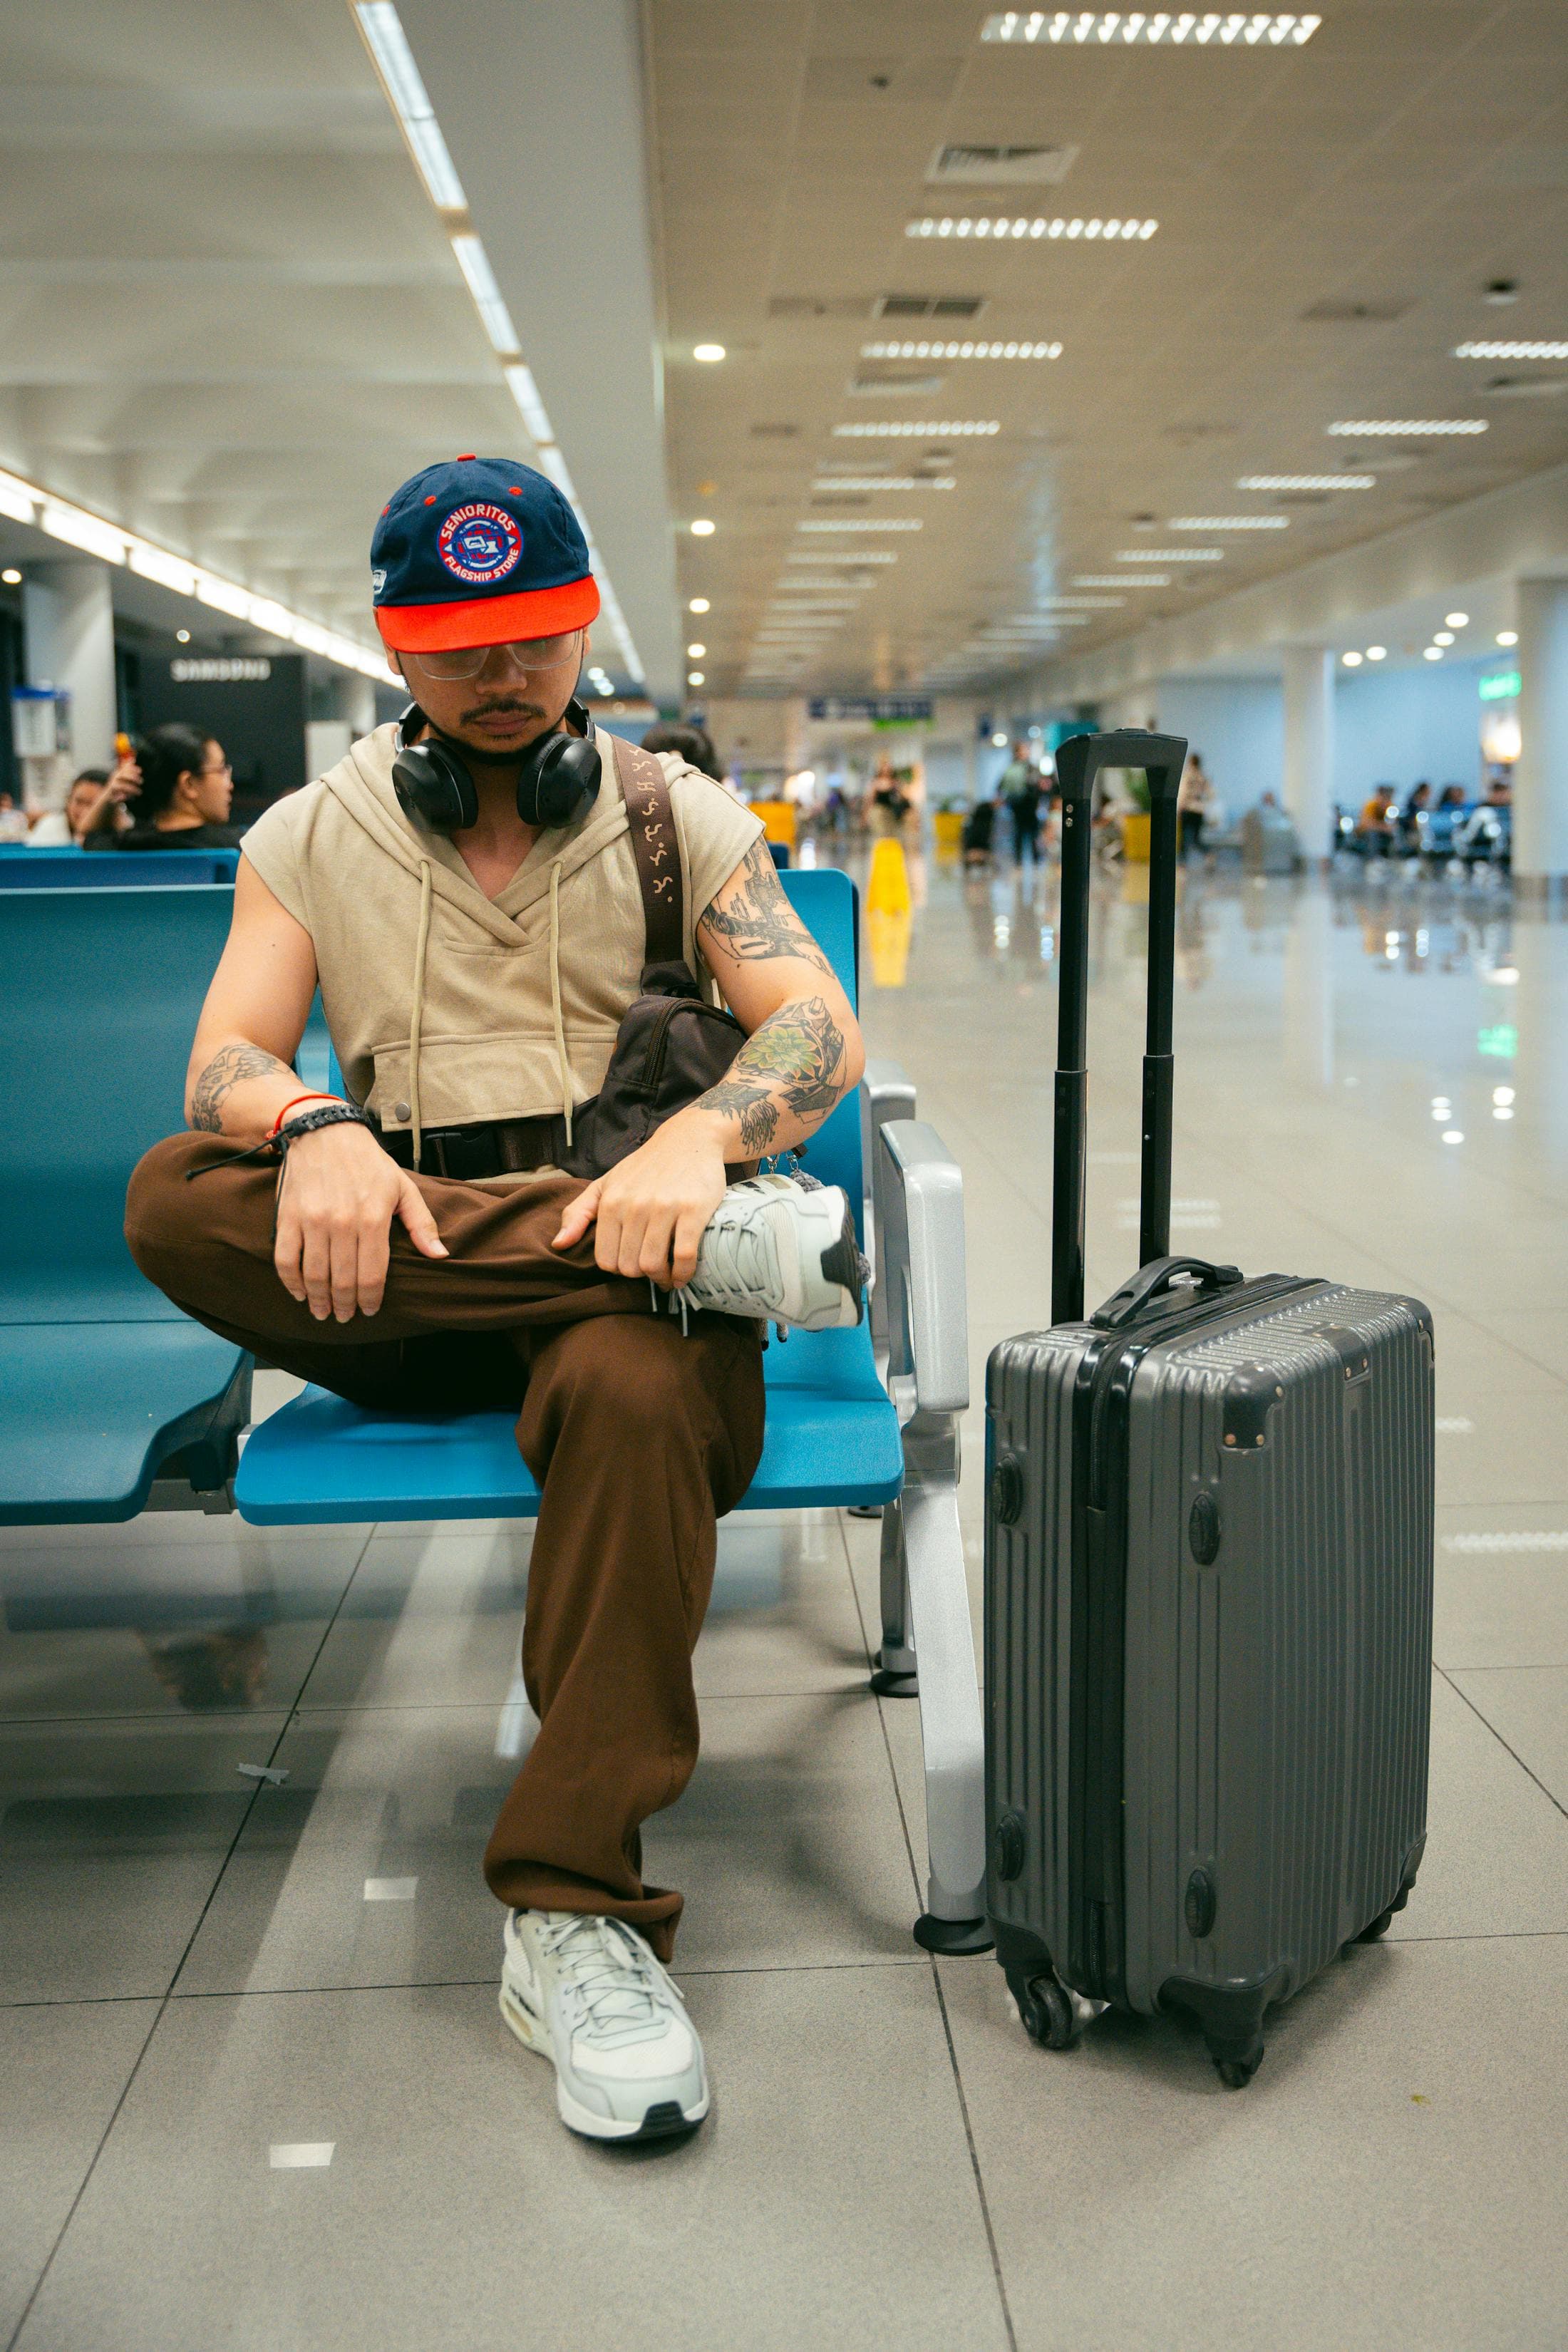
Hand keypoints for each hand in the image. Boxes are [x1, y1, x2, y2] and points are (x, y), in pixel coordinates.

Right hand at [105, 753, 140, 804]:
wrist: (107, 798)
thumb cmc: (117, 786)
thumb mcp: (122, 776)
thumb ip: (127, 768)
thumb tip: (133, 759)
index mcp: (117, 774)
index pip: (124, 769)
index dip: (132, 769)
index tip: (140, 771)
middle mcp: (114, 780)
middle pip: (122, 776)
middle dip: (133, 777)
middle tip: (141, 781)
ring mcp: (112, 788)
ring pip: (121, 787)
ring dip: (131, 789)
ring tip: (140, 792)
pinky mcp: (111, 797)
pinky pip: (118, 798)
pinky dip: (123, 797)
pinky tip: (131, 798)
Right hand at [274, 1121, 446, 1320]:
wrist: (325, 1132)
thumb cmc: (368, 1162)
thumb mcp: (403, 1188)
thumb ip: (421, 1224)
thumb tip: (439, 1255)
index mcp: (373, 1219)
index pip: (372, 1275)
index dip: (371, 1300)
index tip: (369, 1311)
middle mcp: (342, 1223)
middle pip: (342, 1281)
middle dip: (344, 1306)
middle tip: (344, 1317)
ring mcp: (312, 1222)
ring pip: (314, 1276)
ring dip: (318, 1300)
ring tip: (323, 1312)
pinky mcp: (288, 1217)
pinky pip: (286, 1259)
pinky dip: (291, 1282)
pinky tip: (299, 1293)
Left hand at [551, 1110, 726, 1287]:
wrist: (689, 1138)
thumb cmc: (645, 1166)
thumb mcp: (606, 1183)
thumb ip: (578, 1213)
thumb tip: (558, 1244)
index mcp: (611, 1202)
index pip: (605, 1259)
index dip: (619, 1269)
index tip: (632, 1265)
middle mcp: (634, 1206)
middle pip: (630, 1267)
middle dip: (641, 1276)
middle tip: (652, 1271)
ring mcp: (664, 1208)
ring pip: (653, 1265)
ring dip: (662, 1278)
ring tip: (668, 1275)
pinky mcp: (692, 1210)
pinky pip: (684, 1256)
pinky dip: (684, 1273)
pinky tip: (684, 1274)